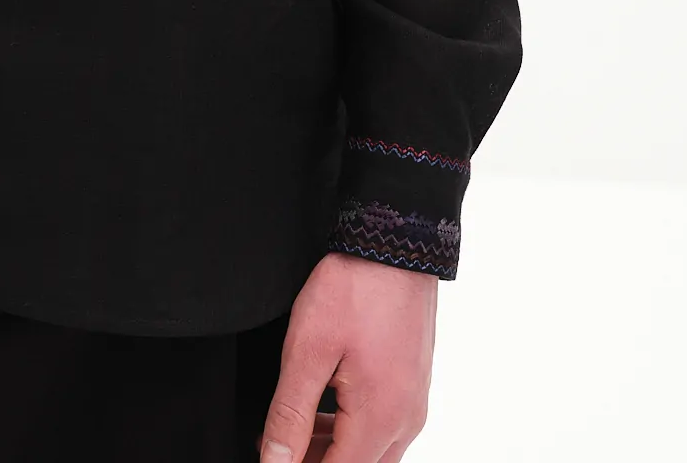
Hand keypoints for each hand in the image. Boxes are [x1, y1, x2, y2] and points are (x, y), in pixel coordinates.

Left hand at [258, 252, 435, 461]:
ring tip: (291, 429)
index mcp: (380, 419)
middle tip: (274, 445)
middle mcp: (405, 420)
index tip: (272, 459)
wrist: (394, 244)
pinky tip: (324, 411)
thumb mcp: (307, 350)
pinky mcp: (413, 385)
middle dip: (315, 462)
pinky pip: (384, 428)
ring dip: (332, 450)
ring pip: (373, 453)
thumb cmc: (354, 289)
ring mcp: (414, 403)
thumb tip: (275, 462)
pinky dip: (352, 430)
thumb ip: (290, 414)